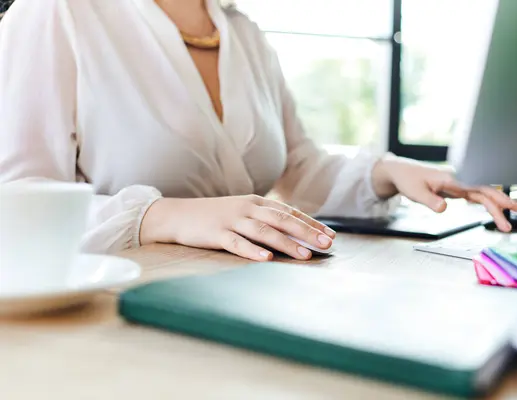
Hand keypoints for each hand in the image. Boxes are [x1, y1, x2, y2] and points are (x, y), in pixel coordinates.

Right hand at [140, 195, 334, 260]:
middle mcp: (247, 208)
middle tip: (326, 244)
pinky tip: (267, 258)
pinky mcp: (216, 233)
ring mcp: (231, 220)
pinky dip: (253, 251)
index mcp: (256, 202)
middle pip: (282, 220)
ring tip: (305, 255)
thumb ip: (264, 219)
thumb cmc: (214, 216)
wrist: (177, 215)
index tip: (330, 235)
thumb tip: (293, 233)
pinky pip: (237, 243)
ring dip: (286, 243)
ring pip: (264, 231)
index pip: (289, 212)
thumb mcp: (242, 212)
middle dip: (306, 232)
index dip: (310, 223)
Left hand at [371, 155, 516, 231]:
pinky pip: (475, 196)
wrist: (401, 171)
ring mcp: (459, 183)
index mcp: (452, 179)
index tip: (508, 206)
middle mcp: (459, 179)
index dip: (495, 197)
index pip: (478, 188)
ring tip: (507, 223)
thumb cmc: (408, 180)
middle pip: (485, 191)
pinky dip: (486, 204)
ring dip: (495, 207)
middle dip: (502, 203)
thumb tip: (445, 208)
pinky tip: (495, 211)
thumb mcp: (416, 193)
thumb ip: (431, 201)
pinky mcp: (456, 188)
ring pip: (482, 195)